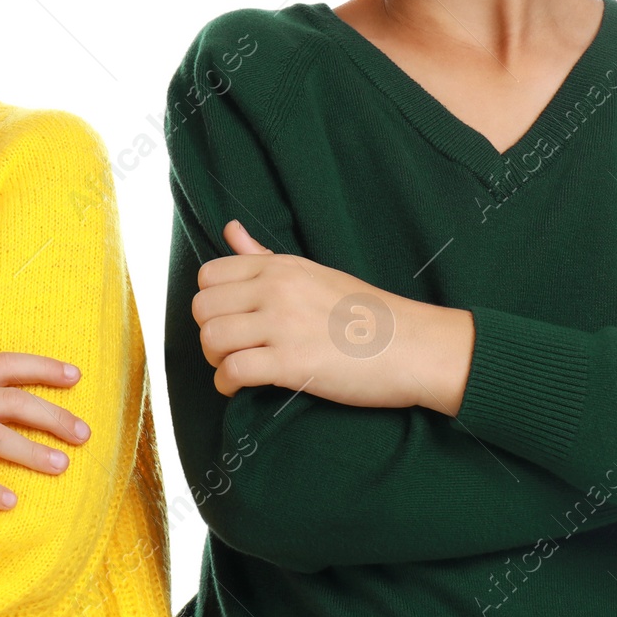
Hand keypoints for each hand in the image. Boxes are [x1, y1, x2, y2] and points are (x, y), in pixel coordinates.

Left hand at [192, 220, 472, 414]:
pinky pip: (232, 371)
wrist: (413, 346)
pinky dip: (227, 385)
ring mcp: (283, 325)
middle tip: (231, 349)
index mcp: (281, 267)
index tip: (229, 320)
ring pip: (211, 339)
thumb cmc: (366, 313)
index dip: (211, 303)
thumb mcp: (313, 272)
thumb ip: (264, 256)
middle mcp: (277, 290)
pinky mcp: (292, 362)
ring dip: (215, 361)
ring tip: (236, 368)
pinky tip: (241, 388)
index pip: (209, 275)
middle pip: (202, 309)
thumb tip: (230, 229)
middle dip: (209, 333)